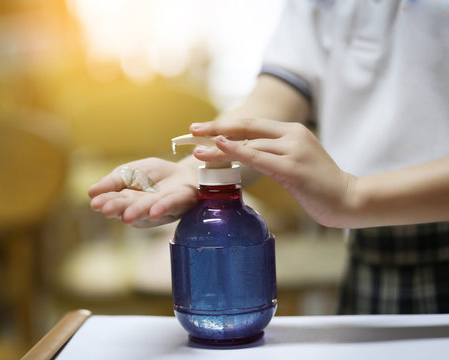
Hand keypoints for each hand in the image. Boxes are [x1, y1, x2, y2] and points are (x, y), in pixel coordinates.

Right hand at [88, 157, 198, 227]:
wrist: (184, 174)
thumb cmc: (155, 176)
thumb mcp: (130, 172)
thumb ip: (113, 182)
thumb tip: (90, 192)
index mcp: (128, 201)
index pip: (115, 201)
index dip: (106, 202)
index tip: (96, 203)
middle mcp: (142, 208)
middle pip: (129, 207)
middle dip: (119, 208)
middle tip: (106, 210)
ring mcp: (161, 207)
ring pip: (148, 209)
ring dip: (137, 211)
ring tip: (127, 215)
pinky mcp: (180, 202)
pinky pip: (170, 206)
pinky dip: (161, 209)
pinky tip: (154, 212)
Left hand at [190, 118, 356, 227]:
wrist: (348, 199)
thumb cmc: (319, 185)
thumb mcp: (294, 161)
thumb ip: (272, 153)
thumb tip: (243, 153)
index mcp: (292, 131)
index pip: (252, 123)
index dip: (225, 125)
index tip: (203, 128)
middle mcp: (292, 135)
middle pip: (247, 127)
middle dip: (216, 128)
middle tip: (191, 130)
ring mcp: (293, 150)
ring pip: (249, 143)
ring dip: (220, 148)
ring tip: (198, 151)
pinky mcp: (292, 168)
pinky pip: (258, 157)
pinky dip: (237, 151)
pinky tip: (221, 147)